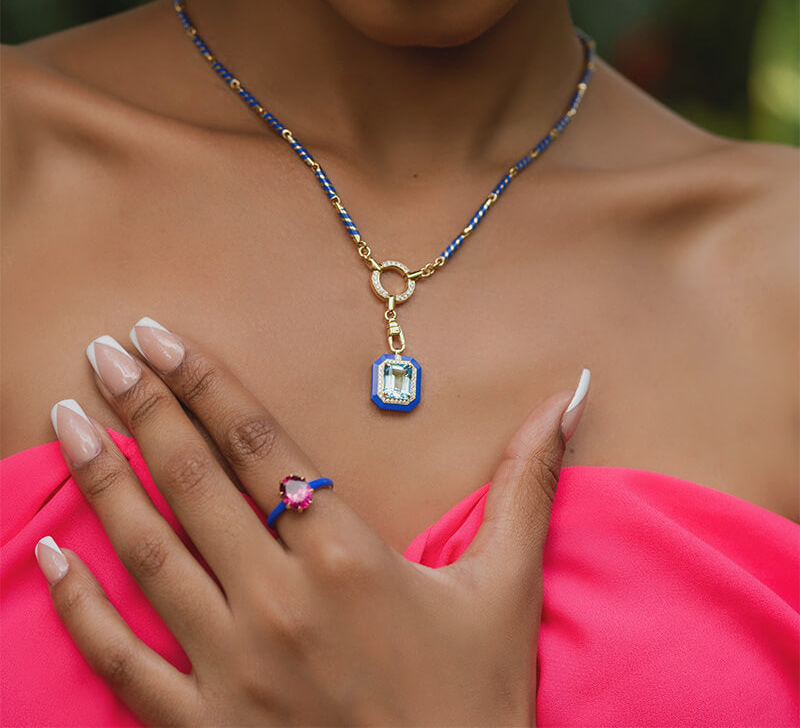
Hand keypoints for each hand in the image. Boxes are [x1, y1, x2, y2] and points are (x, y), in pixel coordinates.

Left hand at [39, 320, 588, 726]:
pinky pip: (123, 658)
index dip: (203, 380)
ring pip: (148, 550)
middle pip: (193, 479)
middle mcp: (279, 599)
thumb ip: (527, 481)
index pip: (258, 442)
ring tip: (65, 412)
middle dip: (142, 403)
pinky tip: (46, 556)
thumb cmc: (477, 701)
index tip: (158, 334)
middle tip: (101, 348)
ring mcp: (232, 666)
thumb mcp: (506, 584)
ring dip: (99, 475)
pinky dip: (81, 604)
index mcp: (345, 555)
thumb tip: (569, 394)